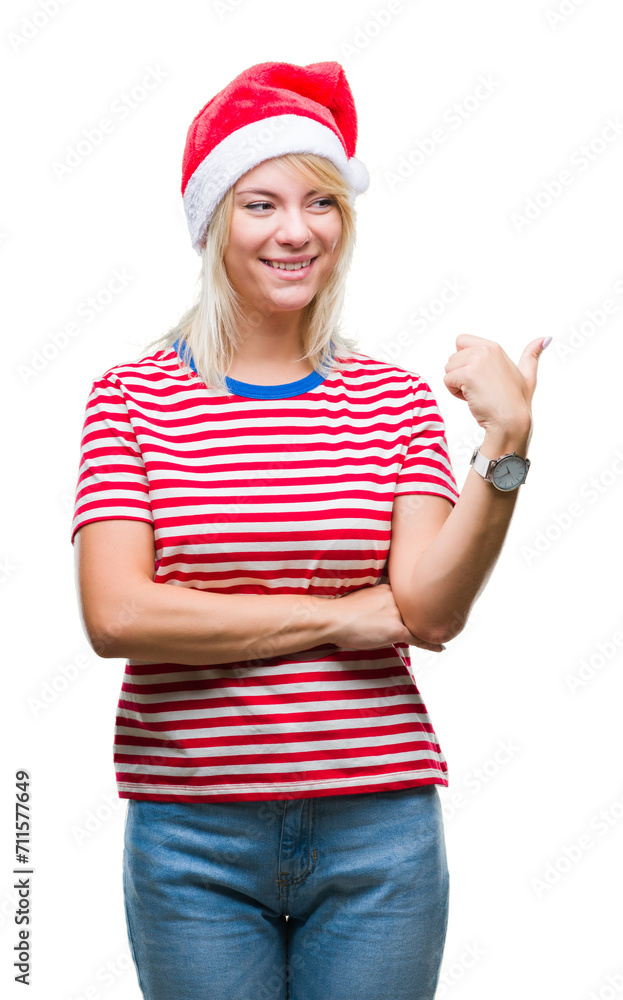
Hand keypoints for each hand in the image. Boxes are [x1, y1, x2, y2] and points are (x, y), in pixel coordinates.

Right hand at [330, 584, 444, 652]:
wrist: (332, 619)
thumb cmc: (341, 613)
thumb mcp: (363, 599)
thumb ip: (377, 601)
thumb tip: (383, 612)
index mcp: (387, 589)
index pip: (410, 595)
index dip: (421, 601)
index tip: (432, 600)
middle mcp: (395, 598)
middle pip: (419, 607)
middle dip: (431, 612)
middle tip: (447, 613)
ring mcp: (396, 614)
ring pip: (420, 622)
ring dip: (432, 626)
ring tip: (446, 629)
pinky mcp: (396, 630)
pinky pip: (419, 638)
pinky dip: (431, 643)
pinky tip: (440, 647)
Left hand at [443, 334, 548, 433]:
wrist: (511, 421)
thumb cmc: (518, 402)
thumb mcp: (528, 375)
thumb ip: (532, 356)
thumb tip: (546, 338)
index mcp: (494, 347)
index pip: (460, 342)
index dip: (464, 361)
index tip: (479, 377)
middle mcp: (485, 349)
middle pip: (452, 358)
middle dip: (460, 375)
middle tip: (479, 389)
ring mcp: (476, 361)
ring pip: (448, 369)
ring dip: (457, 385)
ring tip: (476, 394)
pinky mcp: (468, 374)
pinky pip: (447, 381)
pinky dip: (455, 393)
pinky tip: (472, 399)